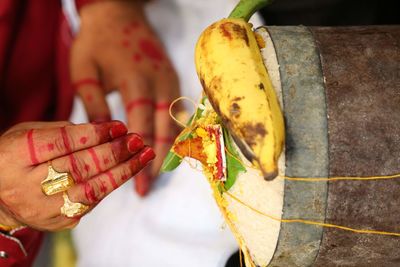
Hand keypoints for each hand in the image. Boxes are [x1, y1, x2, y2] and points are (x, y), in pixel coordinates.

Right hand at [0, 121, 153, 230]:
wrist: (1, 195)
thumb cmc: (20, 156)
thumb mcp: (31, 133)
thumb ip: (65, 131)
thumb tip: (109, 128)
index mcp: (14, 156)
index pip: (60, 143)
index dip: (94, 134)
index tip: (119, 126)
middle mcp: (26, 186)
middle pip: (79, 167)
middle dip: (114, 152)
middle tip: (137, 140)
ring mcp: (42, 209)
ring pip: (90, 190)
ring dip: (123, 171)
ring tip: (144, 155)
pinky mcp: (57, 222)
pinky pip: (91, 203)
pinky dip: (112, 184)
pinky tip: (128, 170)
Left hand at [70, 1, 180, 195]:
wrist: (119, 15)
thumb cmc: (97, 43)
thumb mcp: (84, 70)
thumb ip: (94, 103)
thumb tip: (103, 137)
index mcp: (135, 79)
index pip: (141, 125)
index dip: (138, 155)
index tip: (135, 181)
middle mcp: (158, 82)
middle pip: (163, 129)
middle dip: (156, 161)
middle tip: (147, 187)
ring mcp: (170, 80)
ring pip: (175, 123)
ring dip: (167, 151)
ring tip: (157, 174)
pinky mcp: (173, 80)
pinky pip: (178, 112)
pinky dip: (173, 134)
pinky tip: (167, 150)